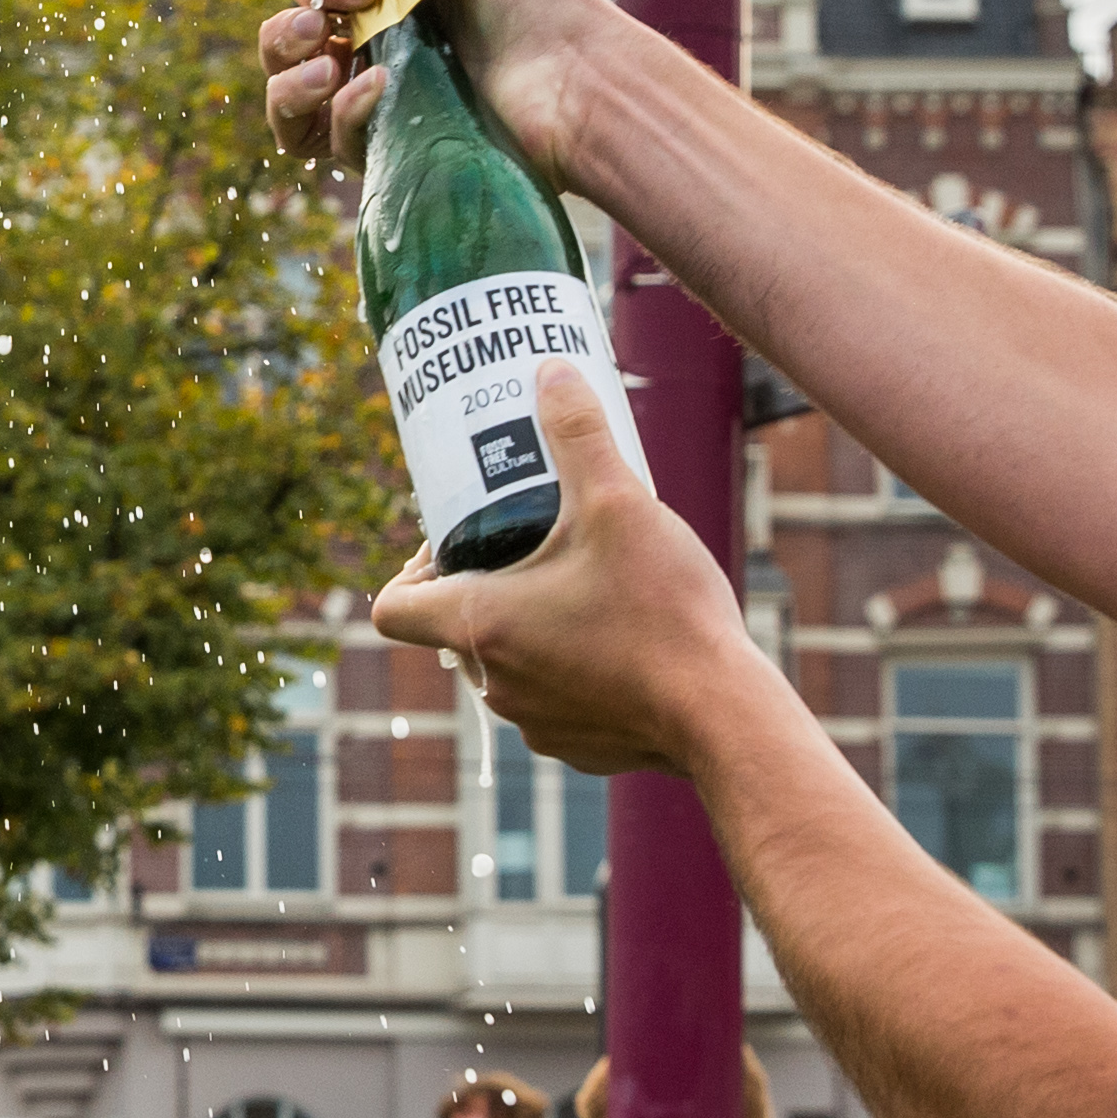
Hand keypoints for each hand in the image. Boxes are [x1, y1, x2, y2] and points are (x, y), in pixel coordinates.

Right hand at [255, 0, 622, 179]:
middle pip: (289, 39)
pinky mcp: (391, 151)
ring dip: (287, 76)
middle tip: (328, 23)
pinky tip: (376, 90)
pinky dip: (339, 114)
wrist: (573, 73)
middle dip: (290, 26)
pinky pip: (328, 142)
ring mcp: (382, 103)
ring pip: (288, 97)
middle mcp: (381, 47)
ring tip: (327, 66)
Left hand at [368, 362, 790, 785]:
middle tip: (533, 541)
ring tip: (586, 581)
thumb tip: (551, 371)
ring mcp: (534, 723)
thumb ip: (578, 432)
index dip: (410, 570)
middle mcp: (492, 684)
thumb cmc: (664, 612)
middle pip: (454, 628)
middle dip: (485, 583)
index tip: (456, 541)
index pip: (392, 608)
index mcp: (480, 626)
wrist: (724, 715)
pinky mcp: (577, 746)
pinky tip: (622, 635)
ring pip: (506, 665)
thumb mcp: (619, 501)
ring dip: (530, 625)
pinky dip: (571, 667)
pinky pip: (552, 699)